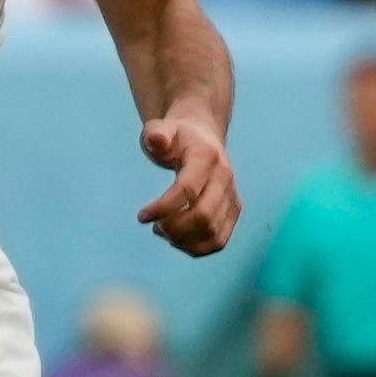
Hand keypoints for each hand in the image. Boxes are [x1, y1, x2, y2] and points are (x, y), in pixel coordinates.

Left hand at [137, 110, 238, 255]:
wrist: (203, 138)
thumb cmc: (176, 137)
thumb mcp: (161, 128)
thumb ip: (155, 134)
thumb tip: (156, 141)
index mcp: (206, 157)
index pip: (187, 190)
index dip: (163, 208)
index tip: (141, 217)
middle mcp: (225, 178)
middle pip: (203, 216)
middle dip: (174, 228)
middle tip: (155, 227)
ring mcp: (232, 196)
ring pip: (213, 233)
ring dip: (183, 240)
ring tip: (164, 232)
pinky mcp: (233, 211)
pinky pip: (219, 241)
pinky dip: (196, 248)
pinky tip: (177, 239)